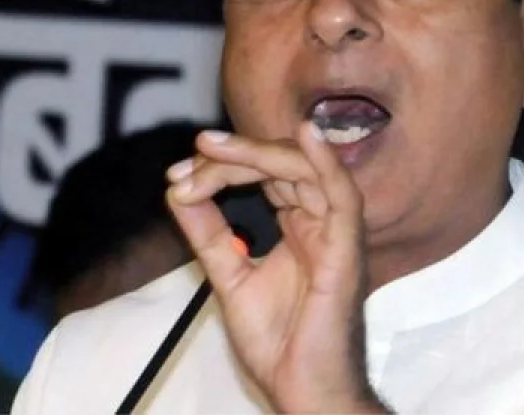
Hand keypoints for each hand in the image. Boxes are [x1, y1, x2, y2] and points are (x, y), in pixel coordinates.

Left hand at [165, 123, 387, 413]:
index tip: (179, 177)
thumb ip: (208, 233)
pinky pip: (343, 195)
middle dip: (233, 155)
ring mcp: (336, 234)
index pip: (265, 175)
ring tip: (212, 148)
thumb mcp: (228, 276)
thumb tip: (177, 191)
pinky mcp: (346, 250)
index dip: (223, 167)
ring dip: (256, 152)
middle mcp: (321, 222)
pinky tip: (306, 134)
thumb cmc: (278, 342)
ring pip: (304, 170)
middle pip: (282, 165)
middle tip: (193, 153)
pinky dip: (327, 161)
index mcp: (300, 226)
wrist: (301, 389)